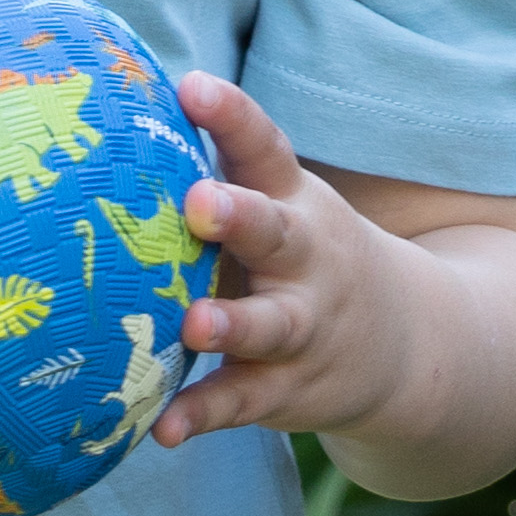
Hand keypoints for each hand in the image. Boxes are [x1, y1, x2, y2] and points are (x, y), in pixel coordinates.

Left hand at [145, 74, 449, 451]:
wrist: (406, 344)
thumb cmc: (300, 255)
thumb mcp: (280, 206)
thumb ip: (216, 171)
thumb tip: (109, 120)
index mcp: (292, 201)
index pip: (264, 148)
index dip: (232, 116)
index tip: (193, 86)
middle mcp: (303, 259)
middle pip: (276, 232)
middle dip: (240, 216)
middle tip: (201, 202)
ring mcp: (300, 325)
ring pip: (269, 325)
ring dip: (232, 325)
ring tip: (194, 324)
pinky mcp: (285, 387)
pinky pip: (242, 402)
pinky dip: (204, 414)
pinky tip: (163, 429)